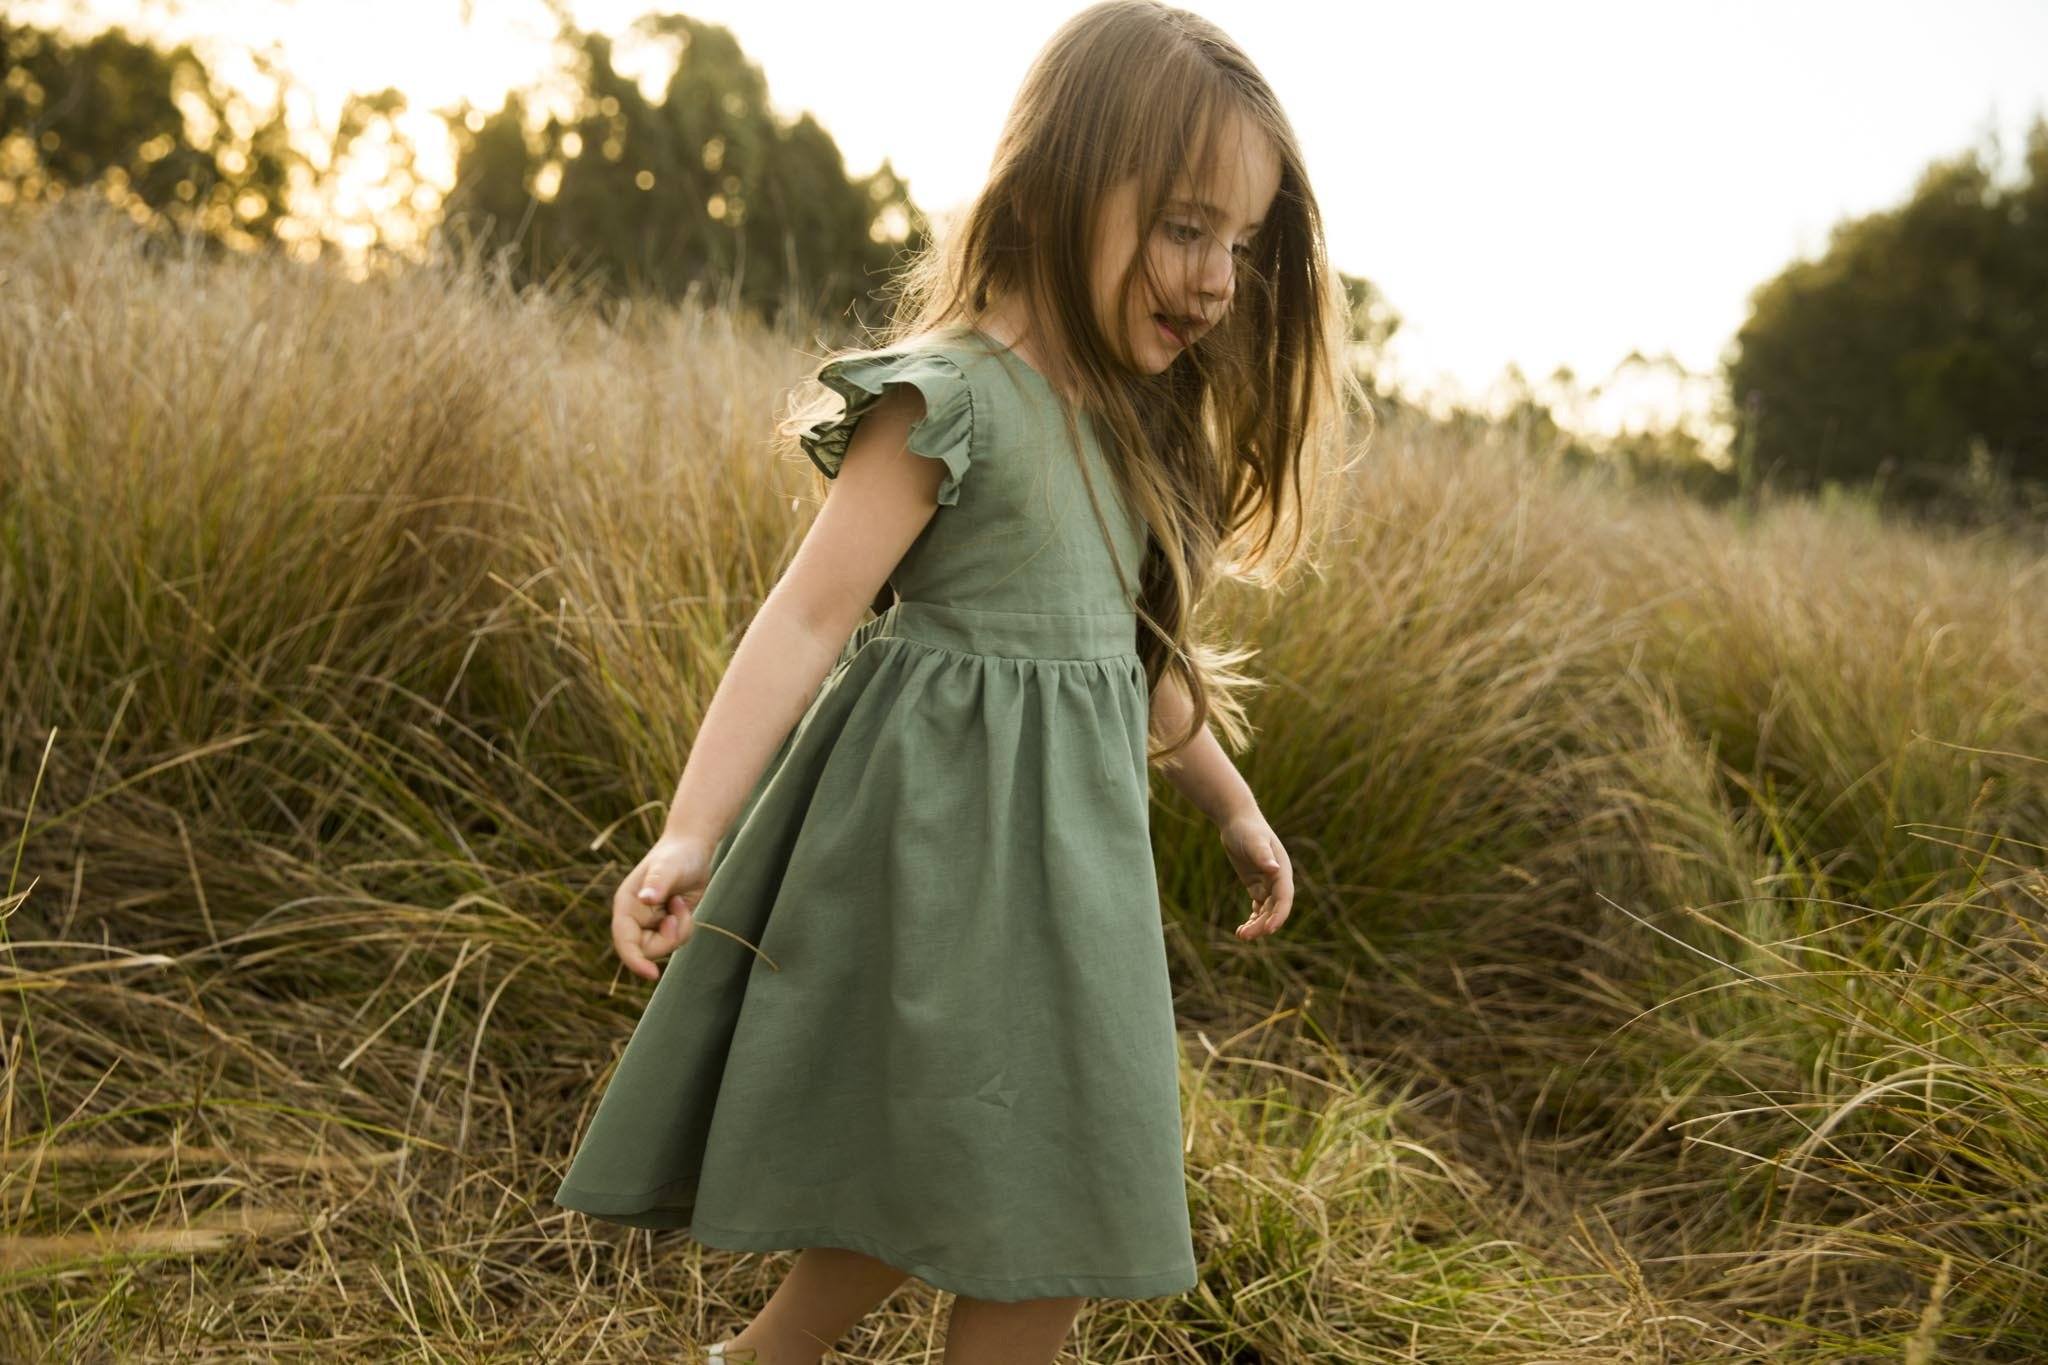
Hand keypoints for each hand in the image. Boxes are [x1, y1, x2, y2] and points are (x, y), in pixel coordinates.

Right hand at [611, 830, 714, 979]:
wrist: (692, 849)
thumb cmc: (677, 855)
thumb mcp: (669, 867)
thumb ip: (658, 884)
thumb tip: (646, 899)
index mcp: (626, 906)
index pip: (624, 942)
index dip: (635, 961)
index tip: (653, 974)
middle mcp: (634, 918)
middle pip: (647, 951)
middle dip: (668, 939)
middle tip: (677, 916)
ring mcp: (650, 923)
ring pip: (664, 947)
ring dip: (679, 930)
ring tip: (680, 904)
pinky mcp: (667, 924)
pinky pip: (677, 940)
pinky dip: (685, 927)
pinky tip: (684, 906)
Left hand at [1220, 810, 1293, 940]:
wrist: (1237, 820)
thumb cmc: (1247, 828)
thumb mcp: (1254, 841)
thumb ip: (1263, 856)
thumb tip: (1274, 869)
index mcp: (1282, 872)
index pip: (1284, 899)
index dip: (1279, 916)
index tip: (1268, 930)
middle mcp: (1278, 880)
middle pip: (1274, 909)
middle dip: (1262, 924)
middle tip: (1244, 936)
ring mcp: (1267, 884)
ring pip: (1266, 911)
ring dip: (1256, 925)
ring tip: (1241, 935)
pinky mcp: (1256, 885)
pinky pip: (1258, 907)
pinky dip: (1252, 919)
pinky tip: (1242, 930)